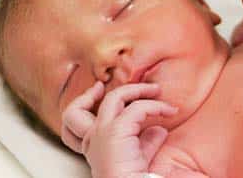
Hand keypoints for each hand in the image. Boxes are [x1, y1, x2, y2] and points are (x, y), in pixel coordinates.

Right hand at [61, 82, 177, 177]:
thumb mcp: (140, 158)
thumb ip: (146, 143)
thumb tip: (159, 130)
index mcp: (92, 145)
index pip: (73, 122)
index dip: (82, 102)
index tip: (98, 90)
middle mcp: (91, 138)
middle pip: (77, 109)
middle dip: (96, 92)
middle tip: (112, 84)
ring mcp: (101, 133)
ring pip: (114, 98)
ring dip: (138, 90)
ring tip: (156, 90)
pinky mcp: (115, 131)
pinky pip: (138, 108)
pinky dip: (155, 106)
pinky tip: (168, 110)